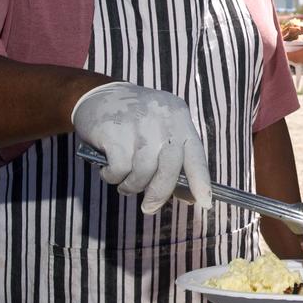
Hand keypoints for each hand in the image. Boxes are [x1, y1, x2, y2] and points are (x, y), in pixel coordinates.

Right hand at [71, 82, 213, 211]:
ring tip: (124, 184)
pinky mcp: (113, 130)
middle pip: (170, 166)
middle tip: (149, 208)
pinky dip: (113, 177)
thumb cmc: (135, 121)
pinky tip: (108, 170)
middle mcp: (162, 119)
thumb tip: (189, 197)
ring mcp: (137, 123)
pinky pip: (119, 169)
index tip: (205, 202)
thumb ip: (174, 160)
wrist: (98, 94)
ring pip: (143, 171)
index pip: (195, 154)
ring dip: (132, 185)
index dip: (201, 181)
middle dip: (160, 192)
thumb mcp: (160, 131)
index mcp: (179, 117)